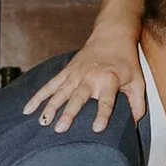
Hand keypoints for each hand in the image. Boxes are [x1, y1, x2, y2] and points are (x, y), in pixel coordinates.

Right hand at [26, 35, 141, 135]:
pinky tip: (28, 109)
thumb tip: (134, 126)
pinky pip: (50, 85)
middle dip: (68, 113)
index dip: (102, 115)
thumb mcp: (138, 81)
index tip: (97, 129)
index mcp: (109, 80)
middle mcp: (90, 77)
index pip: (106, 101)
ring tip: (43, 122)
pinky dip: (38, 96)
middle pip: (78, 97)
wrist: (112, 36)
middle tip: (60, 129)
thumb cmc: (126, 62)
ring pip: (60, 92)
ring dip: (50, 107)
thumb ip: (137, 104)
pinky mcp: (66, 72)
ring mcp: (75, 74)